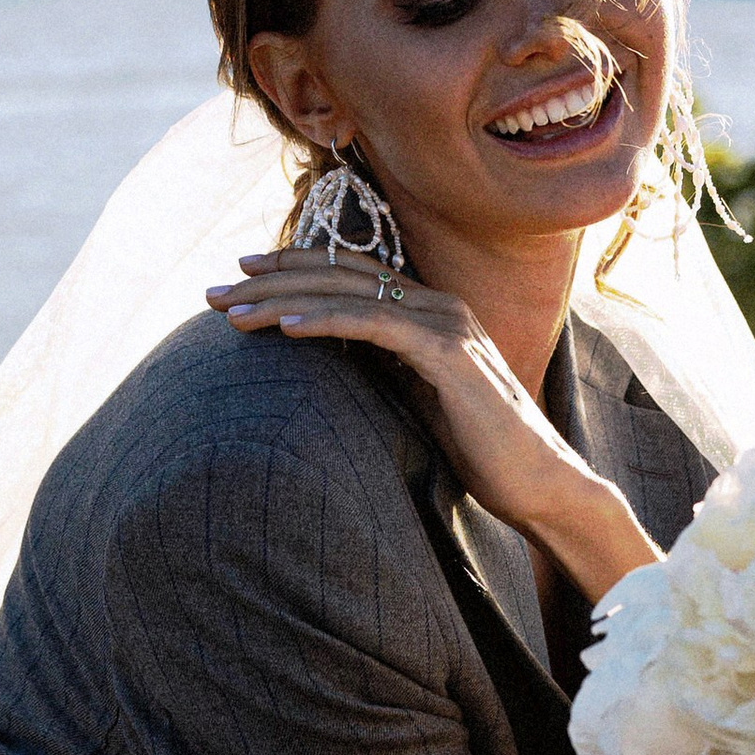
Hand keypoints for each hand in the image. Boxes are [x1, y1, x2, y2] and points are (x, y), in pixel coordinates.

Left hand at [203, 247, 657, 604]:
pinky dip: (327, 322)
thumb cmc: (479, 451)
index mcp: (428, 312)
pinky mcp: (450, 355)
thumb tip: (328, 365)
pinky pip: (377, 326)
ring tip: (233, 311)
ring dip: (284, 299)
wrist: (539, 484)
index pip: (348, 275)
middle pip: (339, 275)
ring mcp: (447, 325)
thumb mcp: (416, 401)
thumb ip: (382, 372)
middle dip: (271, 280)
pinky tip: (285, 329)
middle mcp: (438, 305)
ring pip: (350, 294)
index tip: (238, 279)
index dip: (291, 270)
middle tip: (215, 292)